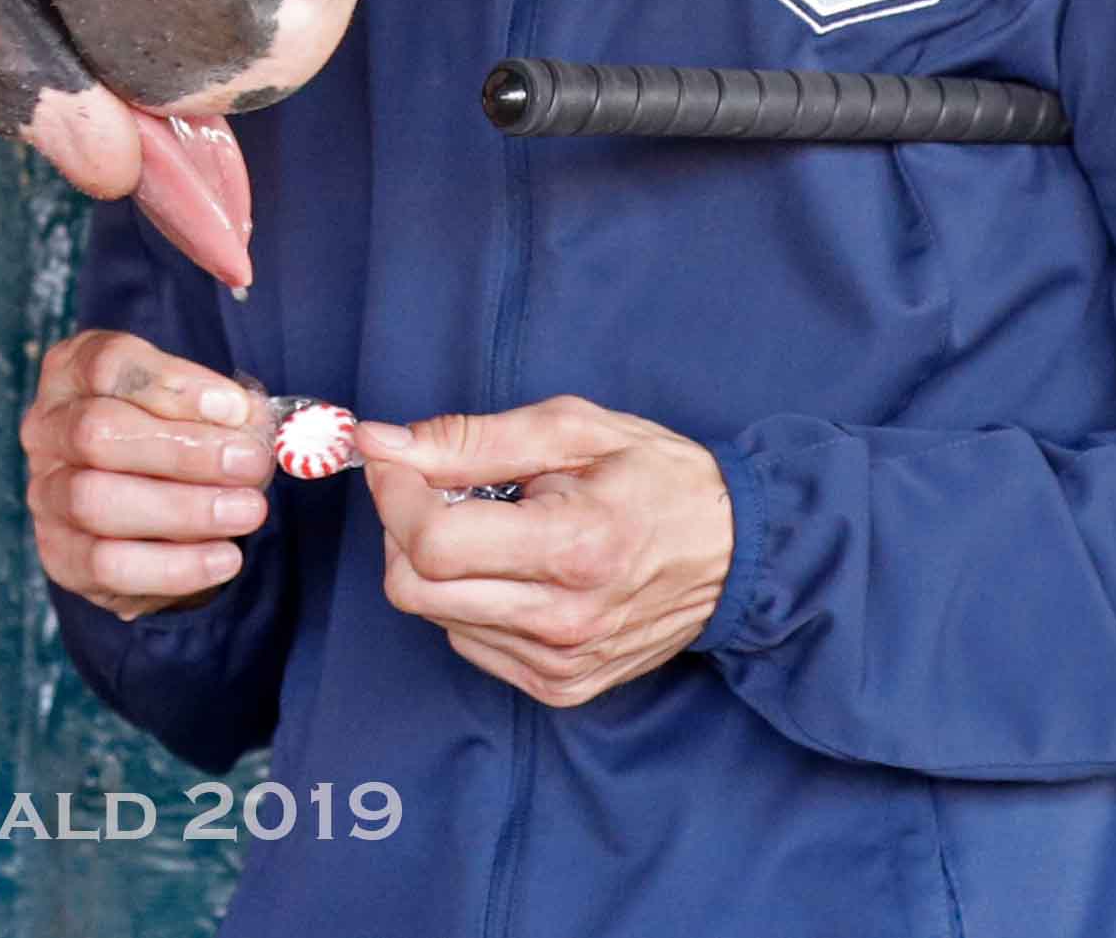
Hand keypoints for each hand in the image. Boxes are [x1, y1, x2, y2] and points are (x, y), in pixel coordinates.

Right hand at [25, 329, 274, 621]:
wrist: (150, 521)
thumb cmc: (173, 445)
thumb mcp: (195, 412)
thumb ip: (224, 413)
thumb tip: (253, 423)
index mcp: (71, 373)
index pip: (107, 365)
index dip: (174, 385)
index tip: (237, 409)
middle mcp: (47, 429)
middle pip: (95, 431)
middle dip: (183, 450)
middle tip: (250, 465)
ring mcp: (45, 494)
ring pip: (94, 500)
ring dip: (183, 508)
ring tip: (247, 510)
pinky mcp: (61, 556)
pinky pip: (108, 565)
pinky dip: (176, 565)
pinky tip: (226, 557)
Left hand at [356, 395, 730, 706]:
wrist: (736, 554)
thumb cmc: (657, 480)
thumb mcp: (571, 429)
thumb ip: (469, 439)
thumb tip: (379, 443)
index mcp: (573, 548)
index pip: (433, 542)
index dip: (395, 493)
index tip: (396, 459)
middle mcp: (564, 621)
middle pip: (415, 589)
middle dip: (403, 529)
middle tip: (437, 490)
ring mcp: (561, 664)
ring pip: (434, 615)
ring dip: (438, 565)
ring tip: (493, 527)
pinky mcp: (560, 688)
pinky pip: (469, 641)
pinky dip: (468, 599)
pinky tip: (513, 569)